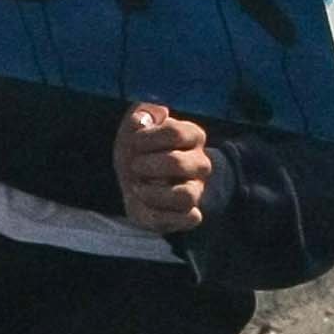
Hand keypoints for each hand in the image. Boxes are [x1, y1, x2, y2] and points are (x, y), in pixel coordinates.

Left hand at [117, 103, 213, 233]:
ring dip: (154, 194)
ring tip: (138, 189)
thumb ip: (141, 114)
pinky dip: (164, 216)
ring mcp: (197, 189)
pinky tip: (147, 206)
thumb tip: (154, 114)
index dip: (147, 138)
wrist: (135, 179)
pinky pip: (189, 219)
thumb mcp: (134, 126)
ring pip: (186, 196)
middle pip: (178, 163)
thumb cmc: (138, 149)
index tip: (133, 142)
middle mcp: (200, 163)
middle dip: (147, 166)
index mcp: (192, 136)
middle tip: (135, 166)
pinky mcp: (189, 213)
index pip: (174, 133)